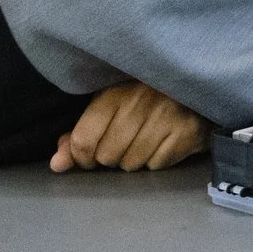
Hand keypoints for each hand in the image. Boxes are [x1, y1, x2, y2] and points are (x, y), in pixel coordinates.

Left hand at [51, 82, 204, 171]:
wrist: (195, 86)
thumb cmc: (144, 98)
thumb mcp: (108, 106)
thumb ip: (79, 136)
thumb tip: (57, 165)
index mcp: (115, 93)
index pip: (83, 139)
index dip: (81, 156)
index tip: (90, 154)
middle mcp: (140, 103)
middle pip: (107, 157)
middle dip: (111, 157)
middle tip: (123, 142)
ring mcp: (166, 117)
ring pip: (131, 165)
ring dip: (134, 159)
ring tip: (144, 140)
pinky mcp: (187, 132)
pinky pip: (157, 165)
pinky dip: (156, 160)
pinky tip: (162, 142)